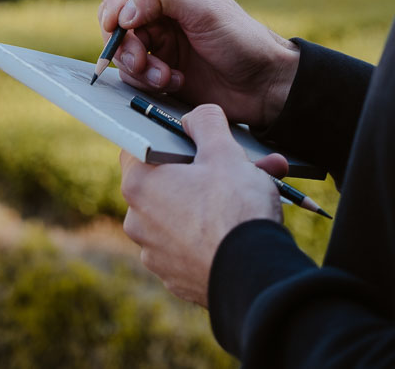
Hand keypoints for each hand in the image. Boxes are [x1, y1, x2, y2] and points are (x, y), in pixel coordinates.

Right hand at [97, 0, 298, 128]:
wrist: (263, 86)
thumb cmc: (242, 40)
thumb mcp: (203, 9)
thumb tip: (121, 13)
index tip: (116, 22)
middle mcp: (156, 8)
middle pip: (111, 16)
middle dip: (123, 41)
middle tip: (141, 58)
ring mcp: (155, 40)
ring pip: (119, 48)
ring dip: (136, 66)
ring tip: (164, 76)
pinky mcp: (157, 68)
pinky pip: (132, 74)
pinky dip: (148, 81)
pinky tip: (175, 82)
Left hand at [120, 104, 284, 305]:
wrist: (255, 278)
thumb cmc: (235, 210)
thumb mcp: (224, 152)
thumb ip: (205, 123)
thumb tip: (195, 116)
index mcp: (139, 185)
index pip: (140, 149)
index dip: (169, 140)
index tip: (195, 143)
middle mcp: (137, 221)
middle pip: (166, 184)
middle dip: (203, 172)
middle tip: (242, 166)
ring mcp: (155, 254)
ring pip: (182, 216)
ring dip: (214, 203)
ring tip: (257, 195)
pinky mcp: (176, 279)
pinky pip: (192, 246)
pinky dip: (213, 235)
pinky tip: (244, 230)